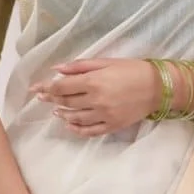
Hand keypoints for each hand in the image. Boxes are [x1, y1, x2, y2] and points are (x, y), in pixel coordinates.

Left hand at [28, 58, 160, 136]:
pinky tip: (70, 125)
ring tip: (57, 111)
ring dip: (62, 114)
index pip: (62, 87)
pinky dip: (77, 129)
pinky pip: (90, 131)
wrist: (158, 87)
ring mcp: (104, 115)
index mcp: (93, 81)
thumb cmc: (132, 69)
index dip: (46, 88)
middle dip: (51, 100)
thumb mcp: (106, 62)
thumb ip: (80, 66)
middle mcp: (96, 100)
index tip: (35, 89)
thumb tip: (56, 69)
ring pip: (75, 118)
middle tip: (42, 98)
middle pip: (66, 102)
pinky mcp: (112, 126)